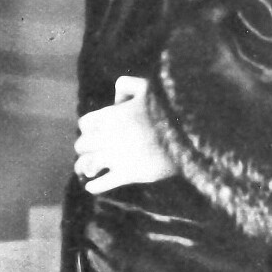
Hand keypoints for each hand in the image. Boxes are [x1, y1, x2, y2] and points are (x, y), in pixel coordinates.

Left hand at [74, 76, 174, 192]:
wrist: (188, 132)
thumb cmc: (168, 107)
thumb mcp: (146, 86)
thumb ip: (125, 85)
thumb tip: (115, 101)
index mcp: (110, 116)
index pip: (85, 124)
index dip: (89, 128)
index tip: (95, 132)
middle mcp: (108, 137)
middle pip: (82, 145)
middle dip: (86, 147)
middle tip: (90, 151)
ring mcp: (117, 157)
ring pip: (87, 164)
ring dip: (84, 167)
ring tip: (87, 171)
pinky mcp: (129, 174)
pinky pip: (103, 183)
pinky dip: (95, 186)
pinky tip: (92, 186)